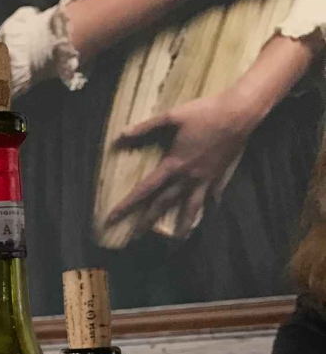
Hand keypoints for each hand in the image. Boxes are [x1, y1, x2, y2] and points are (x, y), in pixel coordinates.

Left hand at [108, 90, 262, 233]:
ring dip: (182, 226)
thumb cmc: (205, 112)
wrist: (241, 112)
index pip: (144, 190)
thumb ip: (145, 127)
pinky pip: (213, 195)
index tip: (111, 219)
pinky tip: (207, 213)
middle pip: (164, 204)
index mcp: (173, 165)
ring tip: (177, 242)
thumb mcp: (171, 116)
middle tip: (134, 238)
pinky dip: (209, 206)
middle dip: (147, 222)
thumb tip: (120, 135)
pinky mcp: (221, 175)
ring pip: (191, 207)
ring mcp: (206, 178)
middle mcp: (189, 177)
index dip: (126, 206)